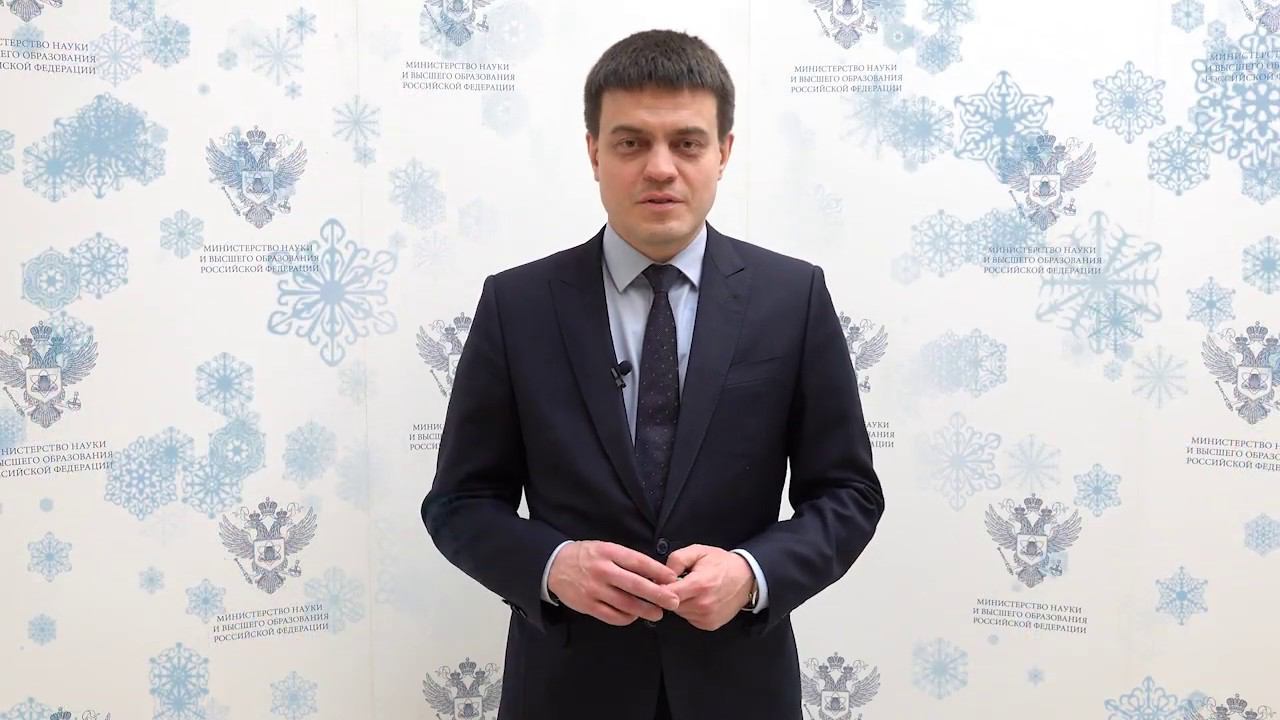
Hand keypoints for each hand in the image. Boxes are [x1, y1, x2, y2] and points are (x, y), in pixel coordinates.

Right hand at [547, 541, 681, 625]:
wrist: (554, 565)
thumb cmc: (586, 556)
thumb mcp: (605, 548)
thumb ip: (626, 559)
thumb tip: (654, 574)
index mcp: (609, 552)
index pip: (639, 562)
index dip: (658, 571)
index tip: (672, 578)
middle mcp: (603, 570)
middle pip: (636, 585)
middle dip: (658, 595)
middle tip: (673, 602)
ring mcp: (594, 589)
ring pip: (626, 604)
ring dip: (645, 610)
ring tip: (658, 614)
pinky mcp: (588, 606)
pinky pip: (612, 616)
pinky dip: (627, 618)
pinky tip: (634, 616)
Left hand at [665, 544, 754, 630]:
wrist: (746, 578)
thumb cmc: (721, 563)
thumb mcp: (698, 551)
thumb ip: (677, 559)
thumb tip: (662, 574)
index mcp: (699, 585)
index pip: (667, 594)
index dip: (660, 587)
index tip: (661, 581)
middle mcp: (703, 605)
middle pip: (671, 605)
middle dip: (671, 594)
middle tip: (681, 583)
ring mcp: (707, 617)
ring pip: (679, 613)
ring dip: (680, 603)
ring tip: (692, 590)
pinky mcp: (710, 624)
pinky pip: (689, 618)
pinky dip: (690, 610)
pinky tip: (699, 599)